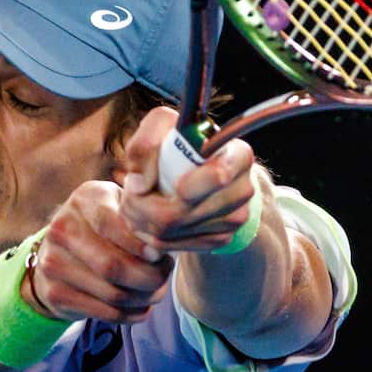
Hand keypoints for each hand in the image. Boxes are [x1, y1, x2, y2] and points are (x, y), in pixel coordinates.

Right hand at [24, 180, 174, 323]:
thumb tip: (159, 246)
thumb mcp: (118, 206)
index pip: (114, 226)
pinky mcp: (55, 293)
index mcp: (83, 201)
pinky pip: (103, 312)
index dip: (141, 246)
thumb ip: (137, 217)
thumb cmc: (103, 224)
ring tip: (156, 291)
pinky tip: (141, 306)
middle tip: (164, 277)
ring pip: (112, 293)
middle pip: (112, 265)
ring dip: (143, 298)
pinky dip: (130, 314)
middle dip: (148, 277)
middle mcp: (61, 229)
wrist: (58, 251)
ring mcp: (53, 263)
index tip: (160, 256)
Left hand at [118, 107, 266, 254]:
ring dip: (140, 219)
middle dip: (142, 204)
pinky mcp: (220, 239)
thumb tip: (140, 184)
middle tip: (129, 192)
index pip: (218, 176)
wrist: (197, 169)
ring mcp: (234, 218)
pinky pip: (173, 245)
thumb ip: (145, 144)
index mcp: (238, 155)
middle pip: (184, 211)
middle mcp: (243, 189)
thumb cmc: (178, 143)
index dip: (185, 185)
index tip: (158, 182)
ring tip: (133, 201)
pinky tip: (145, 217)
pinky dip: (150, 234)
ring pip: (172, 230)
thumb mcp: (161, 127)